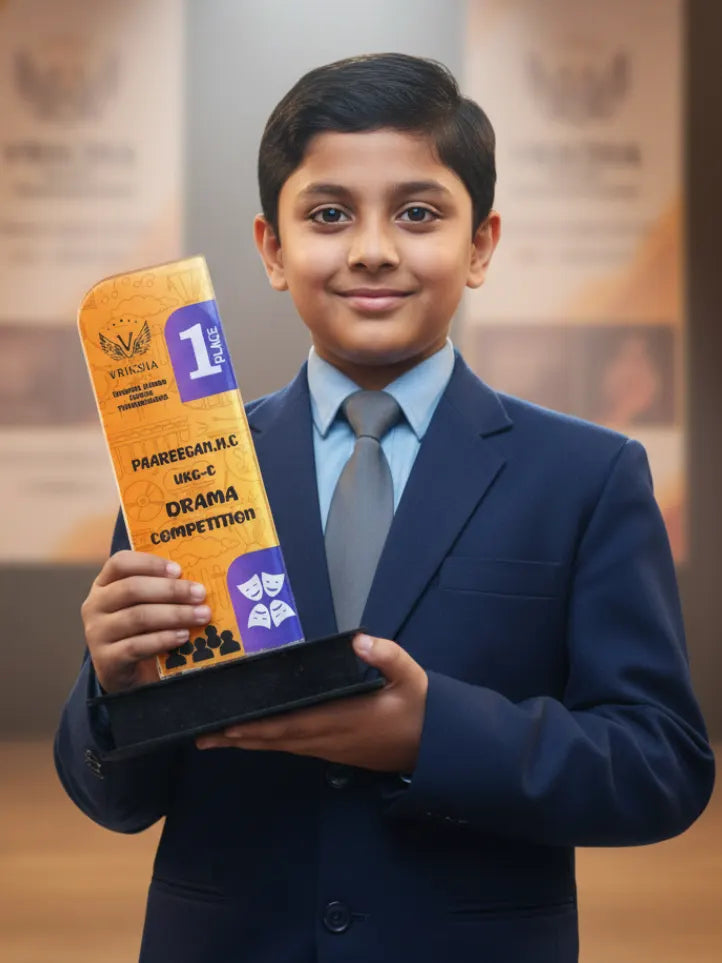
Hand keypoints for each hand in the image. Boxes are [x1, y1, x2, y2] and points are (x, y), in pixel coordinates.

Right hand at [81, 550, 210, 692]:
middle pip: (132, 589)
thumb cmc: (142, 630)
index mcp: (104, 584)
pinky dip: (164, 639)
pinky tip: (184, 636)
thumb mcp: (147, 605)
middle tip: (200, 594)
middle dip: (171, 590)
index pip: (120, 563)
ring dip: (175, 614)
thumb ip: (162, 590)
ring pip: (138, 617)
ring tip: (201, 615)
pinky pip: (137, 646)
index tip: (178, 569)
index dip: (150, 563)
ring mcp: (97, 634)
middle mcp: (94, 606)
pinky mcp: (106, 660)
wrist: (126, 673)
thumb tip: (197, 581)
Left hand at [196, 634, 428, 771]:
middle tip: (201, 736)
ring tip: (216, 739)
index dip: (258, 726)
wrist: (437, 748)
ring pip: (282, 746)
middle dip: (239, 738)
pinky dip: (269, 743)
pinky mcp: (335, 751)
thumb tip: (358, 640)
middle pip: (276, 739)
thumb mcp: (412, 677)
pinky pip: (294, 747)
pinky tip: (254, 738)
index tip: (227, 724)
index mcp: (344, 718)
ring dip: (249, 743)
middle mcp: (330, 738)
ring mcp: (331, 748)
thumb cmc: (422, 709)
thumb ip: (387, 656)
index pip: (292, 723)